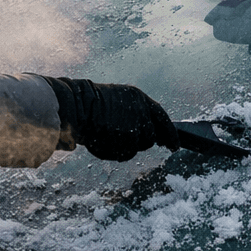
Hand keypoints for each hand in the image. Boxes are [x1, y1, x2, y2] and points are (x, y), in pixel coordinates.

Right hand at [40, 77, 179, 161]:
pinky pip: (124, 153)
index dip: (170, 134)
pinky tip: (102, 140)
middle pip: (150, 138)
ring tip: (106, 135)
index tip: (175, 146)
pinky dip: (114, 152)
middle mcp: (140, 111)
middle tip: (121, 136)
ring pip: (136, 147)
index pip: (162, 118)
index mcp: (139, 98)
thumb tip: (151, 134)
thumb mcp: (118, 101)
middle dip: (139, 141)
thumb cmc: (92, 105)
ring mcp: (133, 126)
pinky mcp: (124, 139)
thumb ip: (135, 114)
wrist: (75, 106)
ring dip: (124, 146)